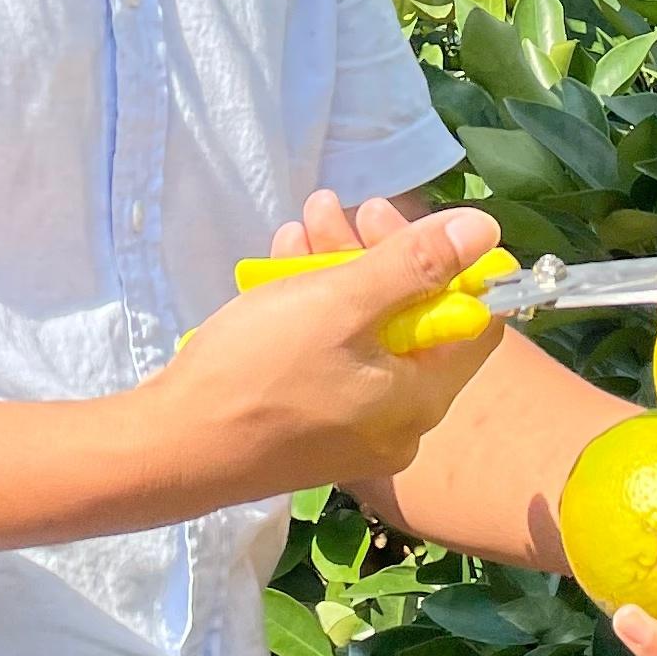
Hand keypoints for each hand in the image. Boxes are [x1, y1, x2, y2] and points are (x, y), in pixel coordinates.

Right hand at [155, 199, 506, 503]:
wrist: (170, 448)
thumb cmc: (259, 371)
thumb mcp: (340, 301)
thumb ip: (416, 265)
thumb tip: (485, 231)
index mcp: (421, 399)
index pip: (471, 321)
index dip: (448, 262)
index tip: (400, 220)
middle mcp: (399, 424)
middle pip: (411, 322)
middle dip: (376, 254)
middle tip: (339, 207)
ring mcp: (353, 432)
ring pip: (365, 333)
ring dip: (338, 272)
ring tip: (302, 221)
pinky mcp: (312, 430)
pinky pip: (332, 359)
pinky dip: (315, 310)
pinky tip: (283, 268)